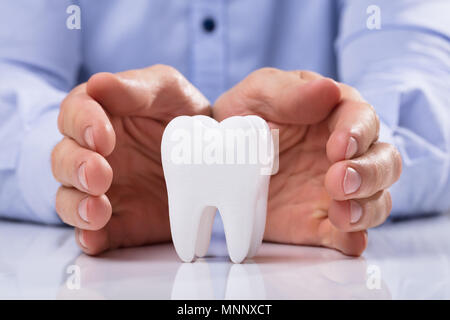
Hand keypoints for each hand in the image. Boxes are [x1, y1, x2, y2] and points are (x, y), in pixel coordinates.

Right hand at [51, 65, 209, 254]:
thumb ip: (136, 88)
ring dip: (77, 205)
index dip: (82, 124)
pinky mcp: (117, 222)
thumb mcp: (168, 91)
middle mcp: (94, 154)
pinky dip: (89, 237)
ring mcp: (103, 191)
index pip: (74, 114)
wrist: (213, 159)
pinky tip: (95, 237)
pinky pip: (93, 233)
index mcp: (101, 116)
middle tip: (101, 174)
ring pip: (69, 199)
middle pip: (64, 159)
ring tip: (98, 210)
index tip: (103, 136)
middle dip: (77, 167)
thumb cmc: (183, 115)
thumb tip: (98, 84)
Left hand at [213, 68, 401, 255]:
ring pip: (377, 200)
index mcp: (335, 116)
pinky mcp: (321, 222)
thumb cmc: (245, 116)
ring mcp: (336, 191)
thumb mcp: (258, 94)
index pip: (363, 120)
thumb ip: (290, 92)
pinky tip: (348, 239)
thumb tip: (327, 89)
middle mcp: (346, 155)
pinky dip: (353, 238)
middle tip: (338, 181)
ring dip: (367, 208)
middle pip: (384, 162)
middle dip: (369, 173)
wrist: (219, 157)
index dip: (358, 133)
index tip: (338, 147)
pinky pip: (348, 235)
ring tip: (341, 213)